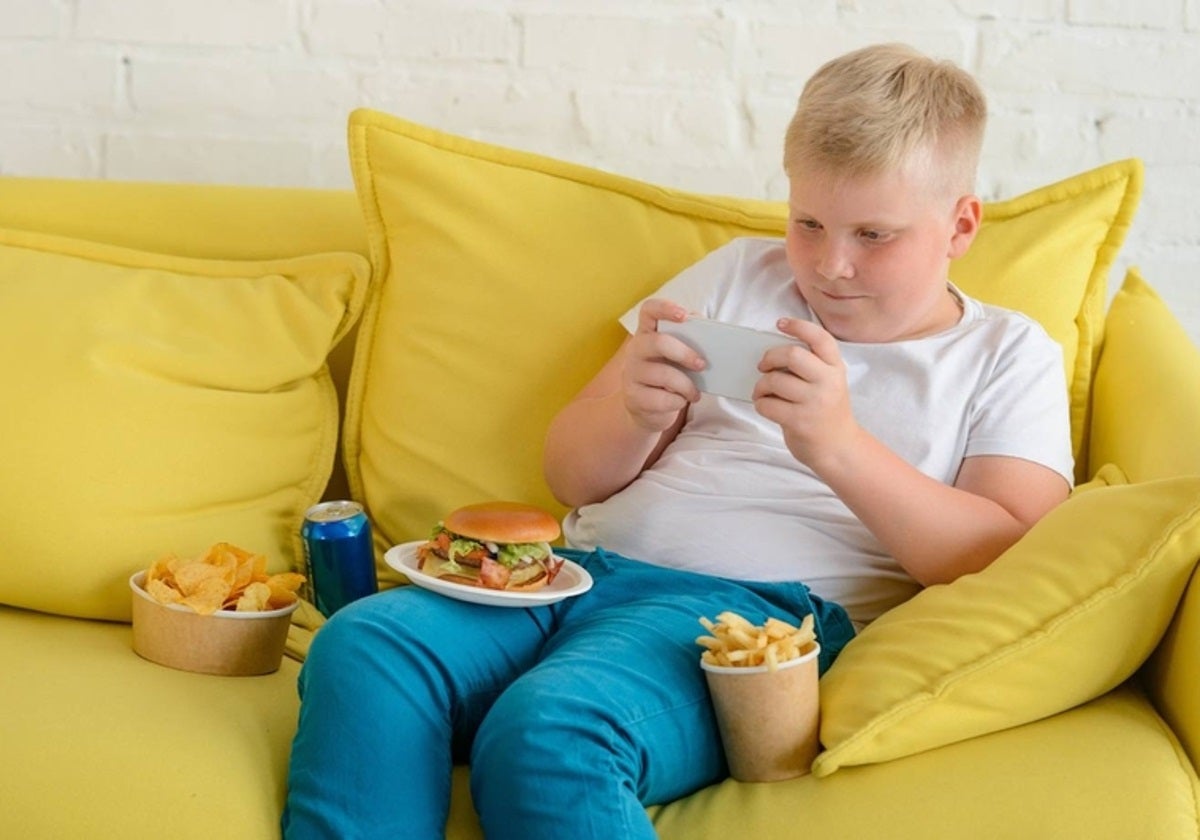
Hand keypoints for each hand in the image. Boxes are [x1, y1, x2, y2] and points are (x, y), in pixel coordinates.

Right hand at [622, 299, 703, 431]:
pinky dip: (678, 401)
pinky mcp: (634, 398)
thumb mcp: (676, 355)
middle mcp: (635, 350)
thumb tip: (707, 331)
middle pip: (659, 342)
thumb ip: (689, 339)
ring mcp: (631, 374)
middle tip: (702, 365)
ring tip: (695, 393)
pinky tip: (680, 401)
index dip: (665, 308)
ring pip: (663, 374)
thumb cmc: (668, 375)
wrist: (647, 409)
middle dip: (685, 353)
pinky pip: (662, 399)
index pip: (649, 310)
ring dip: (686, 385)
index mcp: (647, 333)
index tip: (683, 315)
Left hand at [752, 317, 856, 468]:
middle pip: (792, 355)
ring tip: (762, 392)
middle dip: (769, 357)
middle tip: (763, 366)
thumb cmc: (826, 412)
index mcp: (836, 368)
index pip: (820, 338)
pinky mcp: (800, 421)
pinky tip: (766, 406)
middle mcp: (828, 382)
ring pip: (774, 380)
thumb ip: (811, 366)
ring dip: (760, 385)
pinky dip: (760, 404)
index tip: (781, 324)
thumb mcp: (829, 383)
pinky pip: (767, 404)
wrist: (838, 448)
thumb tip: (773, 353)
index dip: (799, 326)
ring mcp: (815, 402)